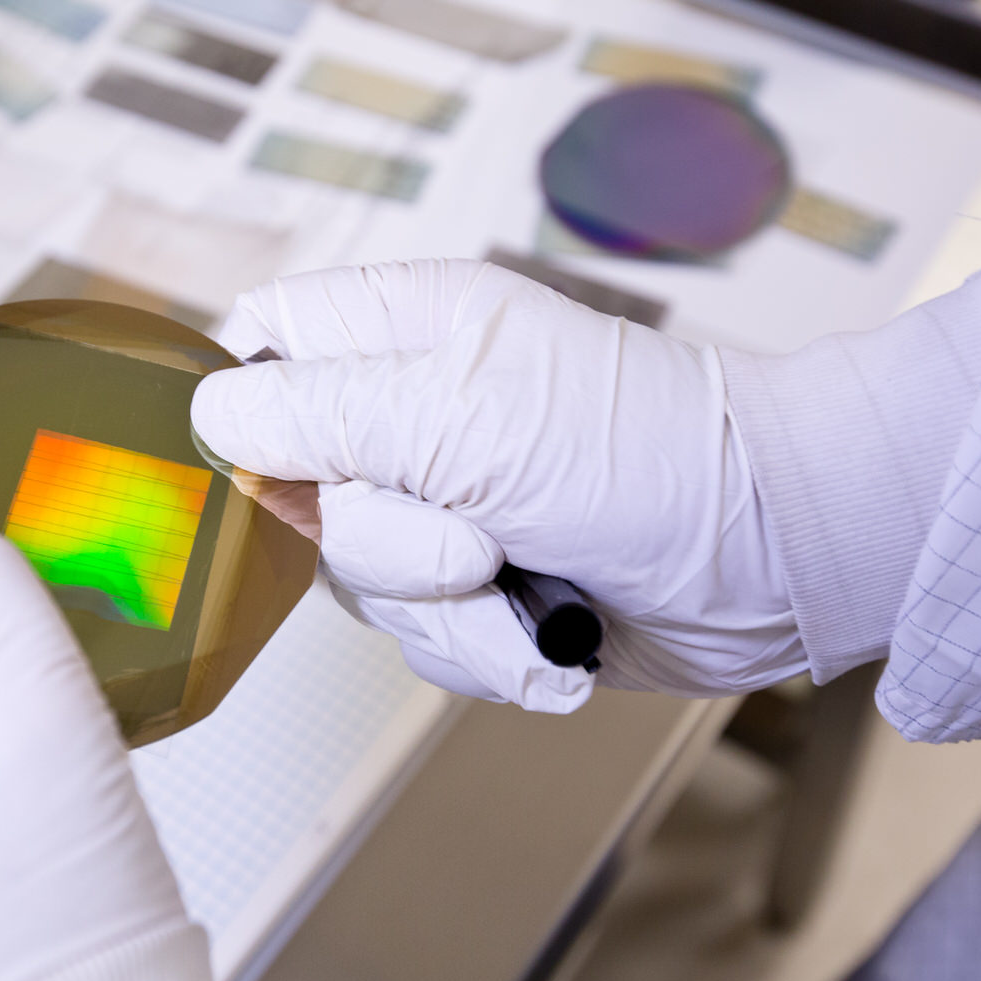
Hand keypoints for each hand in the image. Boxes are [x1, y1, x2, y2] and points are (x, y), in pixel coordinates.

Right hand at [190, 260, 801, 706]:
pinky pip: (418, 640)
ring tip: (529, 586)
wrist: (769, 560)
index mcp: (404, 329)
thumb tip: (211, 414)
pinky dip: (486, 651)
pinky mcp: (478, 590)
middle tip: (474, 539)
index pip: (263, 340)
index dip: (252, 405)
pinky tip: (552, 631)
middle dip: (385, 543)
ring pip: (356, 581)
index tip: (286, 466)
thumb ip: (322, 412)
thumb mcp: (464, 417)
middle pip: (296, 489)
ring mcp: (444, 505)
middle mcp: (413, 414)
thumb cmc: (646, 455)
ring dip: (446, 612)